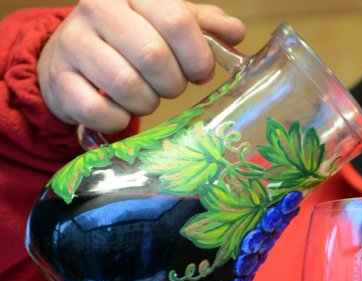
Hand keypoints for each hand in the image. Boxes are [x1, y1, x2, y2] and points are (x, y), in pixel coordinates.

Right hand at [37, 0, 244, 132]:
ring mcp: (74, 42)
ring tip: (146, 97)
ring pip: (127, 85)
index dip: (197, 56)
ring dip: (147, 103)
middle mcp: (99, 8)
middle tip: (171, 88)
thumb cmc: (133, 40)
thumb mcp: (169, 25)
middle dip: (173, 84)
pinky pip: (100, 111)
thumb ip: (205, 26)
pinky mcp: (59, 79)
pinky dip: (118, 120)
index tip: (200, 72)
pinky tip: (120, 112)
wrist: (73, 58)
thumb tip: (235, 33)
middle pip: (154, 56)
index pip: (177, 21)